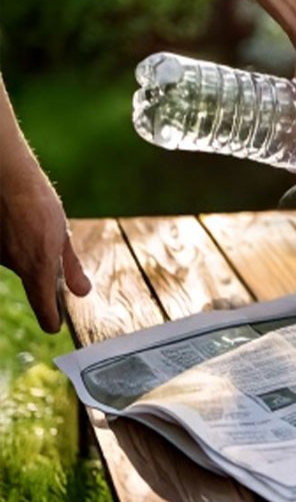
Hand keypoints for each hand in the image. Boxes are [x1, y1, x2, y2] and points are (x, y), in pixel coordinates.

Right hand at [0, 151, 90, 333]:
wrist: (4, 176)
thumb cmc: (37, 202)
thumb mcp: (61, 235)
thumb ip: (71, 267)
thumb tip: (82, 292)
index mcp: (38, 266)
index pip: (42, 305)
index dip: (50, 319)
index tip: (54, 325)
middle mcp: (14, 265)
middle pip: (32, 276)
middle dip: (40, 263)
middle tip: (45, 236)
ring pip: (16, 258)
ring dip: (25, 246)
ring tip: (30, 222)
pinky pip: (5, 246)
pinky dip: (11, 238)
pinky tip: (15, 220)